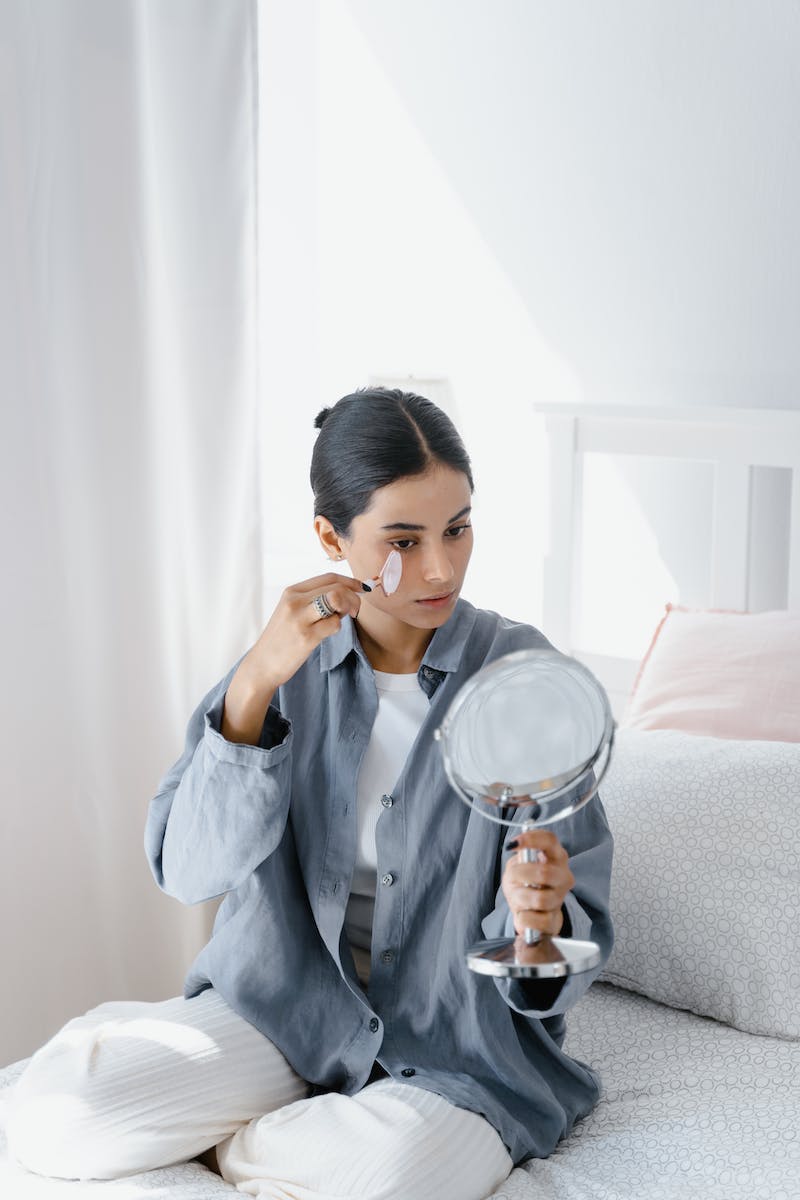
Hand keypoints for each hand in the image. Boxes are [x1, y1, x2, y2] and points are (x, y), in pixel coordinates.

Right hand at [221, 573, 363, 743]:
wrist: (262, 664)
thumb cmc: (281, 639)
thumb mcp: (291, 611)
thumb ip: (314, 600)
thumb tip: (347, 593)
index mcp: (292, 592)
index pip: (329, 577)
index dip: (350, 581)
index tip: (361, 589)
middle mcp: (295, 601)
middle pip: (336, 587)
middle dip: (354, 597)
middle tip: (355, 611)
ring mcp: (300, 619)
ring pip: (337, 601)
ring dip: (347, 610)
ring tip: (338, 620)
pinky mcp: (306, 637)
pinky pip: (335, 625)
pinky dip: (337, 627)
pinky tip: (326, 634)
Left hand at [501, 829, 574, 937]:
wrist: (531, 913)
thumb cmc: (525, 884)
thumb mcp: (518, 867)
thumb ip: (520, 859)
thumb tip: (516, 848)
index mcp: (556, 856)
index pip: (549, 840)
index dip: (531, 839)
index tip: (512, 845)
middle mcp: (564, 876)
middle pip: (544, 873)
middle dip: (521, 875)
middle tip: (512, 878)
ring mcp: (561, 899)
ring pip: (539, 898)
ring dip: (520, 897)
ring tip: (519, 897)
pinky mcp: (554, 920)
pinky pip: (534, 919)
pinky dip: (523, 917)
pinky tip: (524, 913)